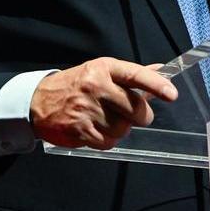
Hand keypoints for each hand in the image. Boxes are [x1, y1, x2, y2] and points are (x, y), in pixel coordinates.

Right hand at [30, 57, 177, 149]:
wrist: (38, 101)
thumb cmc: (76, 85)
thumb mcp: (101, 72)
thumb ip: (132, 74)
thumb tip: (162, 70)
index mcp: (104, 68)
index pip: (135, 75)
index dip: (156, 85)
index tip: (171, 94)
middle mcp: (96, 86)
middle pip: (136, 108)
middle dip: (139, 116)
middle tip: (131, 114)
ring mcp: (87, 108)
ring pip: (124, 129)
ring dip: (120, 129)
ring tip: (105, 120)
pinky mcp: (80, 129)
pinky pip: (109, 142)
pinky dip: (107, 140)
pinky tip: (96, 129)